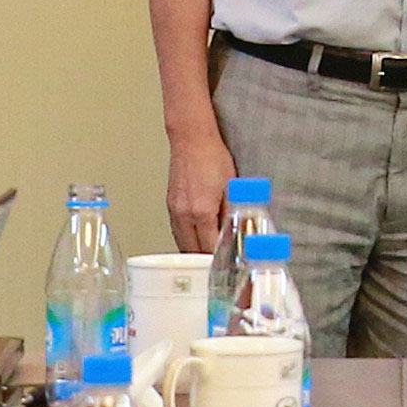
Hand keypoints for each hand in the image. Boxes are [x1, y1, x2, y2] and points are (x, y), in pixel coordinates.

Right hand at [168, 131, 232, 255]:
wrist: (191, 140)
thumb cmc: (212, 157)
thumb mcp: (231, 187)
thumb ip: (231, 213)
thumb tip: (236, 230)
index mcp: (201, 212)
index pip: (209, 247)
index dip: (218, 259)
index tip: (226, 266)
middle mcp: (184, 214)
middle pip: (192, 250)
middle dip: (204, 261)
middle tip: (218, 266)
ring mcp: (174, 210)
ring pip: (182, 243)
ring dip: (193, 252)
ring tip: (207, 258)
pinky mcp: (170, 204)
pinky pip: (177, 231)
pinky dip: (186, 239)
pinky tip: (195, 239)